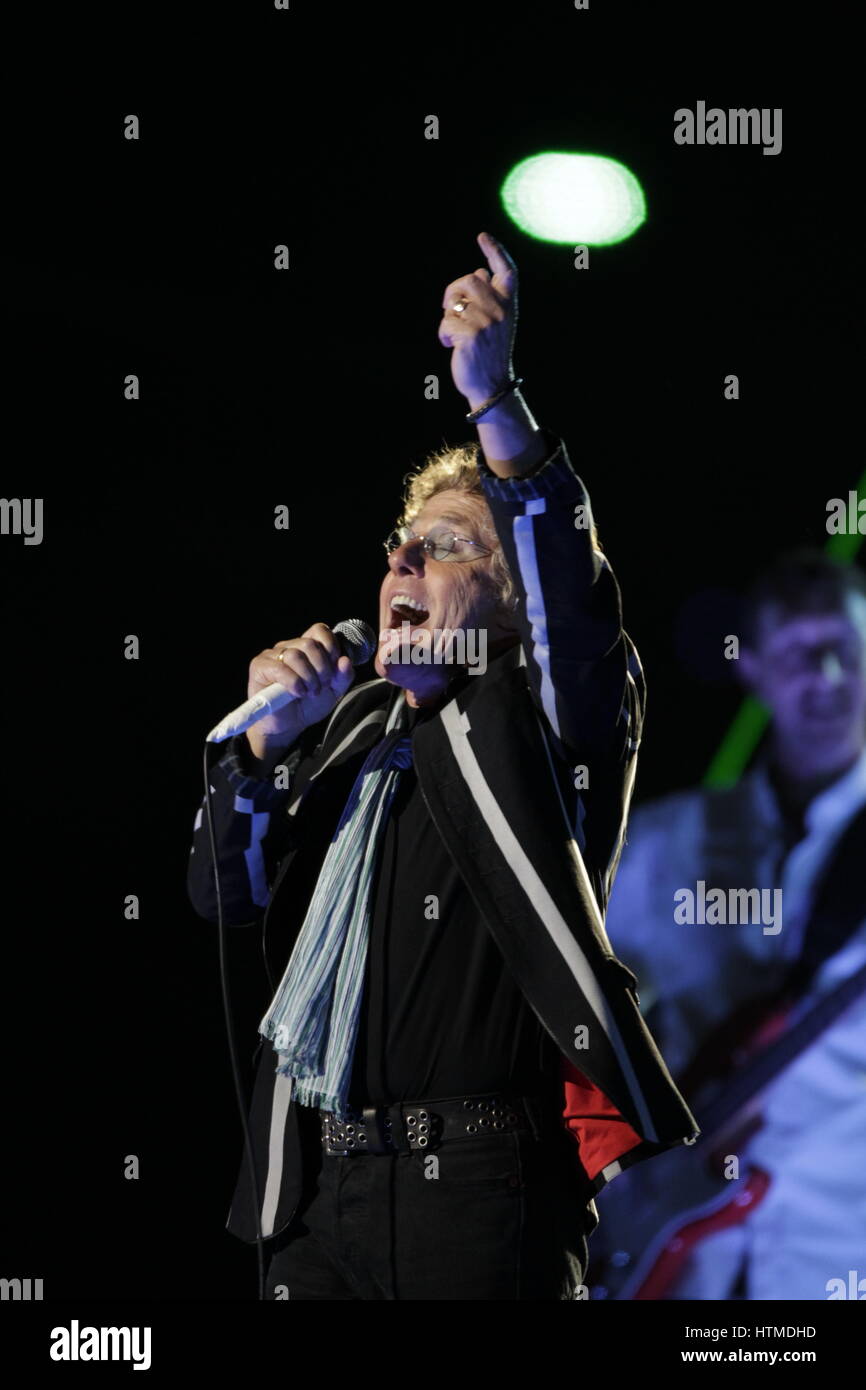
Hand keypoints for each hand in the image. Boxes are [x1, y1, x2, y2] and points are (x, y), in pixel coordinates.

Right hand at [244, 622, 355, 758]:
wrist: (286, 726)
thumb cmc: (307, 706)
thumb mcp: (333, 692)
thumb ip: (343, 677)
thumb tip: (346, 661)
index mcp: (307, 648)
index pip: (319, 630)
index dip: (331, 646)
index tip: (334, 668)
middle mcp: (289, 647)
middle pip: (310, 643)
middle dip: (322, 667)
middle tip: (322, 686)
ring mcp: (272, 655)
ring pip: (295, 655)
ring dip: (308, 677)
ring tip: (309, 692)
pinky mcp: (259, 666)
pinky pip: (279, 668)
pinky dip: (294, 682)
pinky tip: (297, 692)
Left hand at [437, 230, 517, 407]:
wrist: (492, 385)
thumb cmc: (489, 352)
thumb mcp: (496, 322)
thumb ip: (490, 297)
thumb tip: (480, 271)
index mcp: (509, 305)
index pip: (507, 271)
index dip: (496, 251)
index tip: (483, 236)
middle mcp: (501, 311)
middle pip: (470, 279)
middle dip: (453, 291)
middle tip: (449, 307)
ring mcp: (486, 323)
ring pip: (454, 302)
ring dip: (447, 316)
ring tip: (453, 332)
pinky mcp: (469, 336)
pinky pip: (446, 322)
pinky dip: (443, 334)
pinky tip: (450, 346)